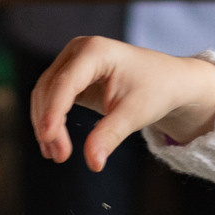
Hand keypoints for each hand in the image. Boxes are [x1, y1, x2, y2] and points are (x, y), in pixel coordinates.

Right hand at [29, 36, 214, 171]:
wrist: (168, 80)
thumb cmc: (155, 90)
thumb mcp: (134, 114)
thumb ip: (109, 136)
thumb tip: (93, 163)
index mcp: (95, 51)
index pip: (65, 83)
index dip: (53, 111)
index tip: (48, 138)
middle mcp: (78, 51)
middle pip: (49, 89)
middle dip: (49, 123)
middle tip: (59, 156)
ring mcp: (73, 61)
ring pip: (46, 94)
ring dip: (46, 124)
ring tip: (56, 155)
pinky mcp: (72, 76)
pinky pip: (52, 98)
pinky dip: (52, 120)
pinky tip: (54, 144)